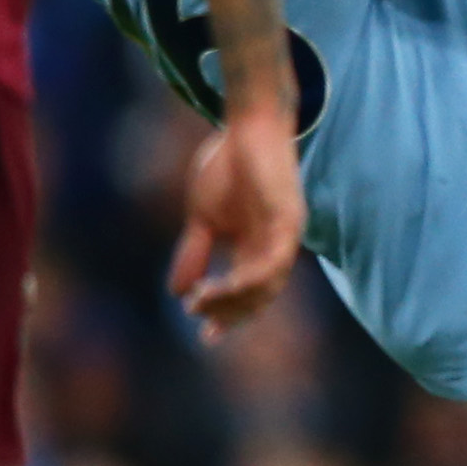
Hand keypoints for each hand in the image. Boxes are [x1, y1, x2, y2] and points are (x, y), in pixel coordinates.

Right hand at [171, 95, 303, 339]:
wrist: (246, 128)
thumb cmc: (227, 168)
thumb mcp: (203, 219)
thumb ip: (195, 253)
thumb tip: (175, 291)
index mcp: (256, 248)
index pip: (247, 292)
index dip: (228, 315)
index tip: (206, 336)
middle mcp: (276, 247)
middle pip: (260, 295)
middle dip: (231, 313)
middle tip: (203, 323)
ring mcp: (286, 235)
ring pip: (267, 284)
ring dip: (234, 298)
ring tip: (202, 301)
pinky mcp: (291, 221)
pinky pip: (276, 262)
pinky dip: (251, 278)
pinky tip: (224, 285)